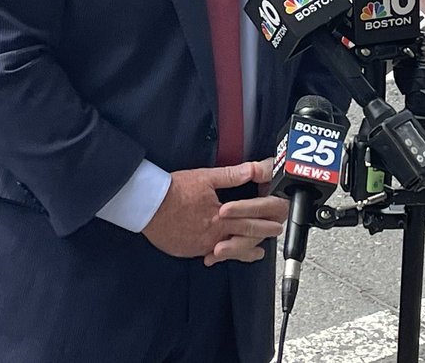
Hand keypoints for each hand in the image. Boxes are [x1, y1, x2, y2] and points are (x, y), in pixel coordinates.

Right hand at [141, 160, 283, 263]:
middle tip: (271, 238)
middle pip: (242, 239)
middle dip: (259, 238)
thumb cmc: (174, 190)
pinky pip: (207, 254)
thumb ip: (231, 175)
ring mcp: (199, 245)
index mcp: (220, 217)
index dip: (265, 223)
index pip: (249, 221)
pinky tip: (221, 254)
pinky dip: (219, 254)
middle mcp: (212, 235)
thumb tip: (252, 170)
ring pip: (227, 251)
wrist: (148, 205)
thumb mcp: (205, 177)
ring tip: (254, 253)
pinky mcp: (187, 250)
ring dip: (242, 251)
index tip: (276, 224)